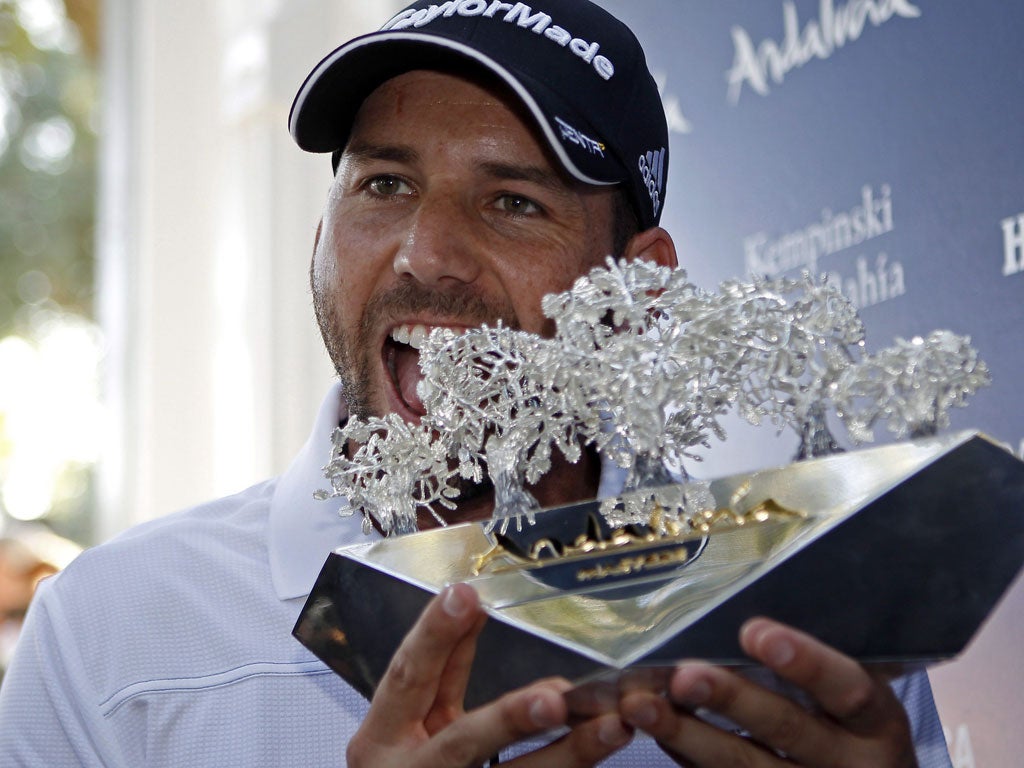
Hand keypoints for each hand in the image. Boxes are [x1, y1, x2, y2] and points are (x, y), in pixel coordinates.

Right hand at [347, 583, 632, 766]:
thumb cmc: (408, 762)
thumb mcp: (411, 716)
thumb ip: (442, 667)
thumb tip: (471, 603)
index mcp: (383, 738)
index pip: (407, 679)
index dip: (435, 638)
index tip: (466, 595)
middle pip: (464, 744)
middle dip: (510, 719)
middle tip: (556, 696)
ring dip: (569, 754)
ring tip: (612, 725)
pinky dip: (571, 767)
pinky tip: (604, 746)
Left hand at [619, 617, 917, 766]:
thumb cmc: (853, 727)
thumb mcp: (857, 696)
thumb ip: (819, 661)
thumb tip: (749, 600)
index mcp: (877, 723)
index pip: (847, 688)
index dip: (805, 661)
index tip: (756, 631)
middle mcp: (849, 763)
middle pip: (787, 728)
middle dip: (731, 699)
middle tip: (684, 675)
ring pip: (743, 765)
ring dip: (686, 734)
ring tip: (642, 705)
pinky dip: (684, 755)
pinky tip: (652, 728)